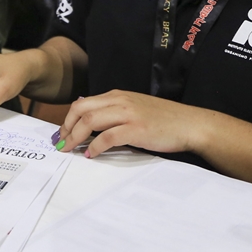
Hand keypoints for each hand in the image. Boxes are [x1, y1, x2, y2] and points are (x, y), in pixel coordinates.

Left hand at [53, 89, 208, 156]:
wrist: (190, 124)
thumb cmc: (164, 119)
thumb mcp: (135, 107)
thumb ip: (114, 110)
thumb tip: (90, 120)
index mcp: (118, 95)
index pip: (83, 103)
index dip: (68, 119)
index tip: (62, 133)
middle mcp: (120, 101)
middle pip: (81, 110)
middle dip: (66, 127)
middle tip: (61, 142)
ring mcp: (128, 114)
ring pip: (90, 121)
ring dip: (75, 137)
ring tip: (69, 149)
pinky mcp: (136, 129)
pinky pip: (106, 138)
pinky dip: (94, 147)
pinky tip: (90, 155)